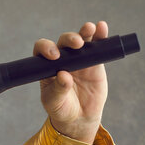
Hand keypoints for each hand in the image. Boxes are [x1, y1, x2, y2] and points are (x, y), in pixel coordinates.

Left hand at [35, 21, 108, 143]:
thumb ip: (58, 89)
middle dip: (69, 39)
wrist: (79, 117)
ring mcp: (78, 58)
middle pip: (63, 42)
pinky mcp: (94, 62)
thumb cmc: (61, 108)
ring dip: (84, 32)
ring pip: (81, 39)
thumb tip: (63, 75)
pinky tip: (102, 27)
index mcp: (46, 66)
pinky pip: (97, 46)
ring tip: (90, 28)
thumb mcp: (55, 102)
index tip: (54, 56)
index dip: (46, 48)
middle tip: (76, 44)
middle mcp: (61, 59)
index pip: (42, 50)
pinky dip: (100, 35)